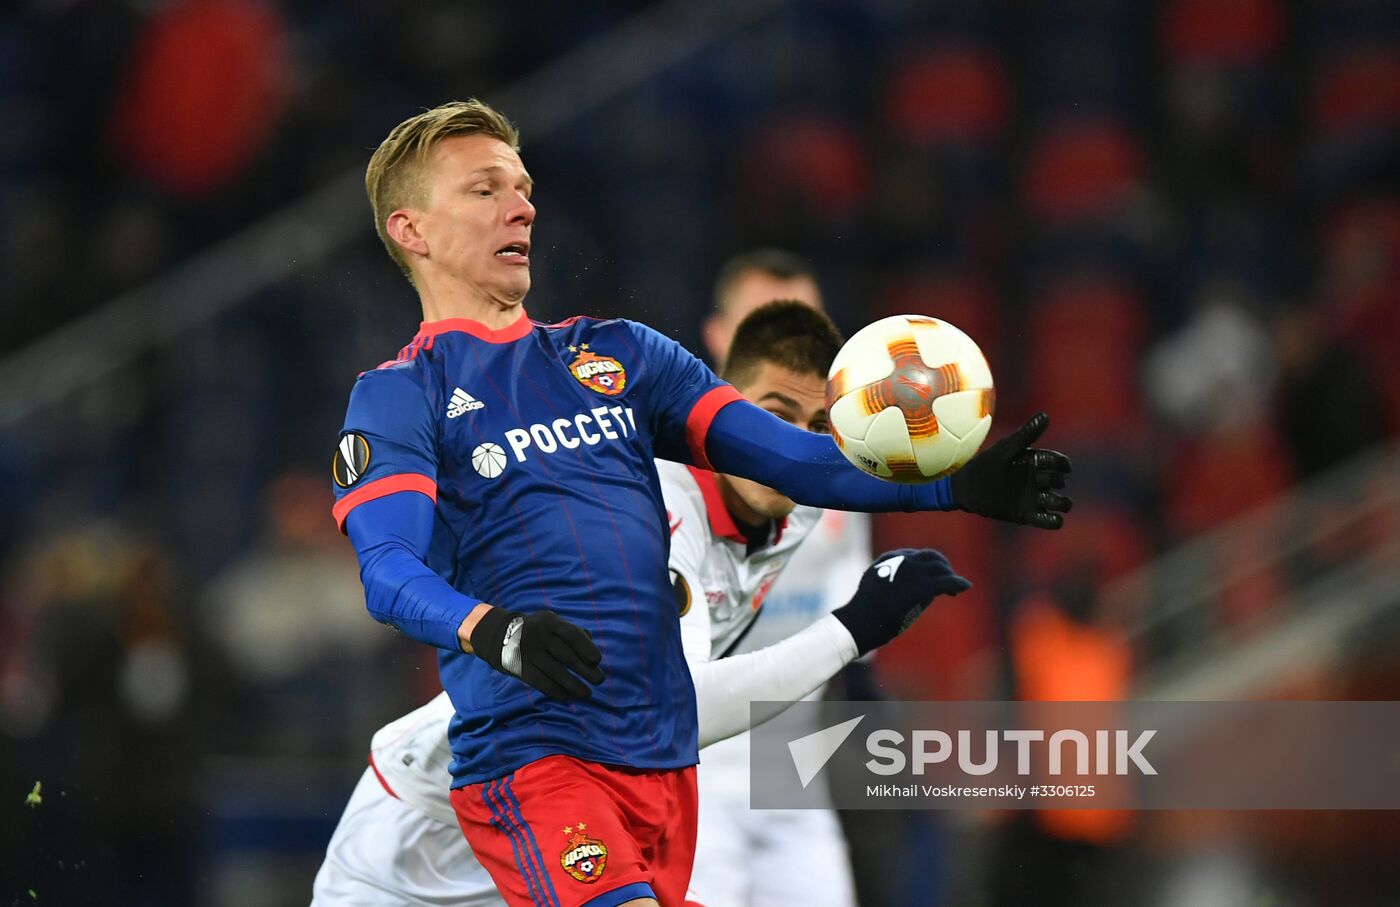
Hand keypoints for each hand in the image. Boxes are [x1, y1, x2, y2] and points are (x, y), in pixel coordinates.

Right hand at [468, 607, 604, 700]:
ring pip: (555, 672)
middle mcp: (539, 635)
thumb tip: (591, 644)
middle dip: (585, 670)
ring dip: (573, 685)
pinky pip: (541, 682)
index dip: (586, 648)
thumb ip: (570, 631)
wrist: (498, 634)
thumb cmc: (534, 630)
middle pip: (566, 655)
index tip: (597, 661)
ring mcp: (528, 652)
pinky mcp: (520, 667)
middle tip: (599, 680)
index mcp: (549, 621)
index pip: (571, 634)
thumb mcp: (550, 622)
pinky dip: (555, 691)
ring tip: (586, 693)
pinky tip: (566, 696)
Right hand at [832, 548, 971, 654]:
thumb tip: (900, 590)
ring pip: (941, 567)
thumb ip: (888, 582)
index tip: (930, 574)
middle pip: (930, 557)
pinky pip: (947, 581)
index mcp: (889, 558)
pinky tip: (965, 586)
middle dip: (941, 566)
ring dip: (950, 575)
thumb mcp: (874, 588)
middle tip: (947, 578)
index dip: (925, 565)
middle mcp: (904, 560)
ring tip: (956, 587)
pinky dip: (958, 583)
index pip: (913, 556)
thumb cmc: (865, 611)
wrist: (864, 619)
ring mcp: (915, 572)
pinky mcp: (925, 587)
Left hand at [950, 412, 1072, 529]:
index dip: (1060, 463)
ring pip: (1060, 502)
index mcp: (1035, 462)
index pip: (1059, 462)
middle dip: (1053, 480)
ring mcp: (1033, 497)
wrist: (967, 487)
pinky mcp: (1027, 514)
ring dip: (1061, 502)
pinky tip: (1052, 518)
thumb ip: (1026, 434)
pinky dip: (1054, 521)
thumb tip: (1045, 416)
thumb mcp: (1007, 449)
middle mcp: (1037, 479)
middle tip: (1037, 480)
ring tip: (1048, 500)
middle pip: (1059, 481)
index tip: (1050, 464)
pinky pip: (1049, 520)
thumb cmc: (987, 463)